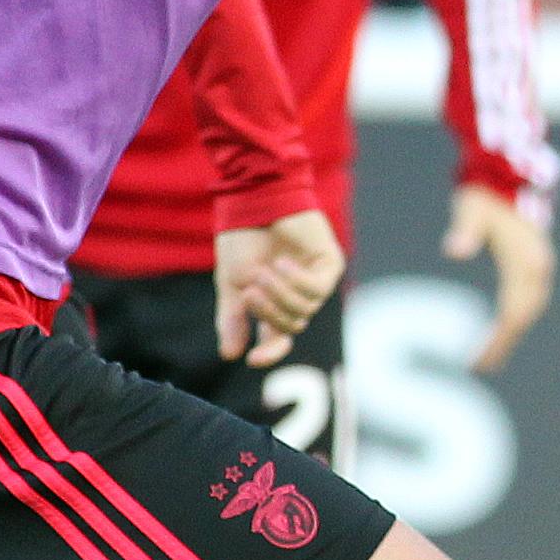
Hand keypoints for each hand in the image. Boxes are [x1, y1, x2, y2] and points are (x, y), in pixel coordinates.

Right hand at [213, 209, 345, 365]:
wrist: (255, 199)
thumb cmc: (242, 237)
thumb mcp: (232, 283)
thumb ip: (233, 318)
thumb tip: (230, 355)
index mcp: (274, 302)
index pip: (277, 339)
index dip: (269, 353)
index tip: (253, 360)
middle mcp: (298, 296)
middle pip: (289, 326)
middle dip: (268, 311)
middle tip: (250, 291)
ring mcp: (316, 281)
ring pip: (303, 310)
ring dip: (280, 294)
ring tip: (264, 271)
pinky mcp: (329, 265)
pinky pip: (316, 290)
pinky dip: (296, 280)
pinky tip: (282, 262)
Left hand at [442, 183, 553, 371]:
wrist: (506, 172)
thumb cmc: (484, 193)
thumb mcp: (470, 209)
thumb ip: (464, 231)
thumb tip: (454, 250)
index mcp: (526, 260)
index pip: (514, 313)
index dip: (497, 340)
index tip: (478, 360)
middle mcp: (538, 266)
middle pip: (524, 316)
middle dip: (504, 343)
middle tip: (481, 366)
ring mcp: (540, 264)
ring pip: (529, 309)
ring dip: (512, 333)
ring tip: (490, 355)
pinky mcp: (535, 262)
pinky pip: (529, 298)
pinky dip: (517, 317)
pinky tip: (501, 327)